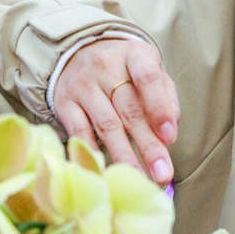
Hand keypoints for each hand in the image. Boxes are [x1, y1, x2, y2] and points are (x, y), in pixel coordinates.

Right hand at [51, 37, 179, 183]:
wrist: (79, 54)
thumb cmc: (126, 70)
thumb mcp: (150, 71)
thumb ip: (165, 97)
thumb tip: (170, 129)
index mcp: (134, 54)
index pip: (147, 77)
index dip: (159, 108)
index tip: (170, 137)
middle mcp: (105, 65)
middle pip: (129, 110)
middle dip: (148, 145)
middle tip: (162, 173)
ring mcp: (82, 84)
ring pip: (106, 125)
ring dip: (124, 156)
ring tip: (140, 179)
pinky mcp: (64, 103)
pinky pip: (79, 132)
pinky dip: (93, 153)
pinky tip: (106, 172)